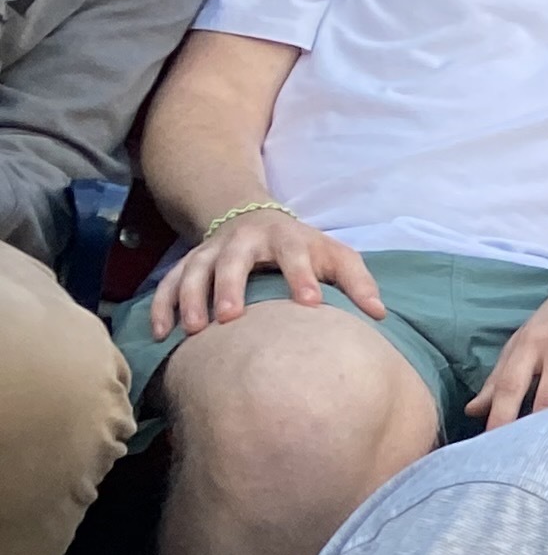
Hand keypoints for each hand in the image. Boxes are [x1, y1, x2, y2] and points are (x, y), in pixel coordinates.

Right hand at [147, 207, 385, 340]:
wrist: (254, 219)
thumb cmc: (304, 248)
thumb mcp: (335, 256)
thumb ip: (357, 282)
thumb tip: (380, 314)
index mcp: (285, 237)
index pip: (295, 254)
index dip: (301, 276)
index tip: (310, 303)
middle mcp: (243, 240)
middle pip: (233, 260)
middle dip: (230, 287)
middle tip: (230, 318)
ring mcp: (211, 251)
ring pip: (195, 271)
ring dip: (191, 298)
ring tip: (193, 331)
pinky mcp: (189, 264)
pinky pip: (169, 284)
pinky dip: (163, 306)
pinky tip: (161, 334)